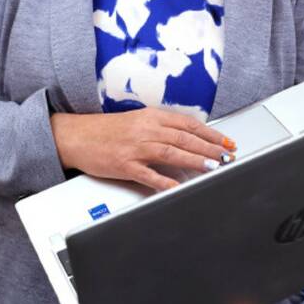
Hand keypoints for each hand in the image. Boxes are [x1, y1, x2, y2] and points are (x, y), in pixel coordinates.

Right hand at [50, 108, 235, 190]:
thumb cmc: (105, 131)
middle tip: (227, 155)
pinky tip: (179, 187)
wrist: (76, 136)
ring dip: (195, 160)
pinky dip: (166, 182)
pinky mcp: (125, 165)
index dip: (210, 133)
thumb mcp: (136, 121)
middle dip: (209, 147)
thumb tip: (188, 139)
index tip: (225, 141)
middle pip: (184, 138)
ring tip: (212, 166)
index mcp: (150, 116)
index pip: (187, 124)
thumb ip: (160, 128)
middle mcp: (145, 130)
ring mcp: (135, 148)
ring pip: (172, 153)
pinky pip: (149, 175)